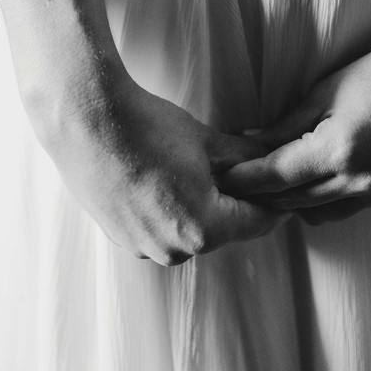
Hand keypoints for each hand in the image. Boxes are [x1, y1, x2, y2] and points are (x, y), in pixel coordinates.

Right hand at [34, 76, 284, 264]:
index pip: (257, 223)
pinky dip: (174, 210)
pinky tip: (170, 178)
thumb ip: (246, 159)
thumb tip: (270, 161)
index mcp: (203, 230)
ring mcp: (143, 248)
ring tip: (205, 171)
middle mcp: (173, 250)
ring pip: (192, 232)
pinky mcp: (120, 238)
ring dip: (205, 208)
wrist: (86, 120)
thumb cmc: (148, 127)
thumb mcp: (209, 141)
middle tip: (250, 175)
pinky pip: (162, 230)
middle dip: (239, 204)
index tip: (285, 191)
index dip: (275, 204)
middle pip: (225, 230)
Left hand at [221, 30, 370, 224]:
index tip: (221, 176)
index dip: (244, 178)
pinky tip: (322, 178)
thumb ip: (287, 122)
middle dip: (263, 194)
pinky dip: (331, 198)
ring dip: (296, 201)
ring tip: (277, 184)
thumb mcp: (328, 89)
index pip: (274, 177)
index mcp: (337, 150)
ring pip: (324, 212)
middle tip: (238, 184)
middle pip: (294, 201)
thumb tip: (250, 140)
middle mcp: (361, 179)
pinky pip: (355, 206)